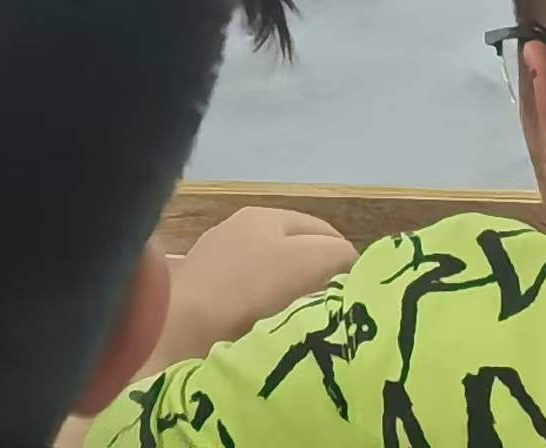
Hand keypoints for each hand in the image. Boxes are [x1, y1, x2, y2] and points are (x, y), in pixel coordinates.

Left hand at [170, 207, 353, 356]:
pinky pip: (255, 300)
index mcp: (266, 215)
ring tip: (312, 322)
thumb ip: (338, 253)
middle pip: (299, 254)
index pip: (324, 231)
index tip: (360, 293)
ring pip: (278, 278)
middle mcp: (240, 230)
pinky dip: (271, 312)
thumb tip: (349, 264)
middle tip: (340, 310)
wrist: (186, 320)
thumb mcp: (310, 259)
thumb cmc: (254, 284)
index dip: (348, 259)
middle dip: (322, 278)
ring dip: (297, 298)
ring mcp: (221, 261)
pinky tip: (278, 329)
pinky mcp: (209, 293)